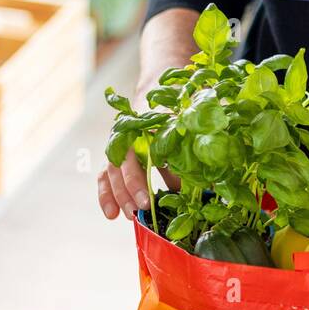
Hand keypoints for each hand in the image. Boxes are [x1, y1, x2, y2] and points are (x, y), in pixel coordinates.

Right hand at [97, 8, 198, 219]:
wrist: (157, 93)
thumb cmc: (176, 114)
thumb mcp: (187, 128)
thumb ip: (190, 152)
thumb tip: (203, 183)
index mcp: (144, 126)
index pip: (139, 153)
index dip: (141, 178)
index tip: (150, 198)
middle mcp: (127, 136)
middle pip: (121, 165)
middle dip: (130, 189)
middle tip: (141, 209)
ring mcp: (118, 147)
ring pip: (110, 172)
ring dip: (117, 195)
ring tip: (128, 216)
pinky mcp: (114, 159)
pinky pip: (105, 177)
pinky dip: (106, 196)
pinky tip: (112, 215)